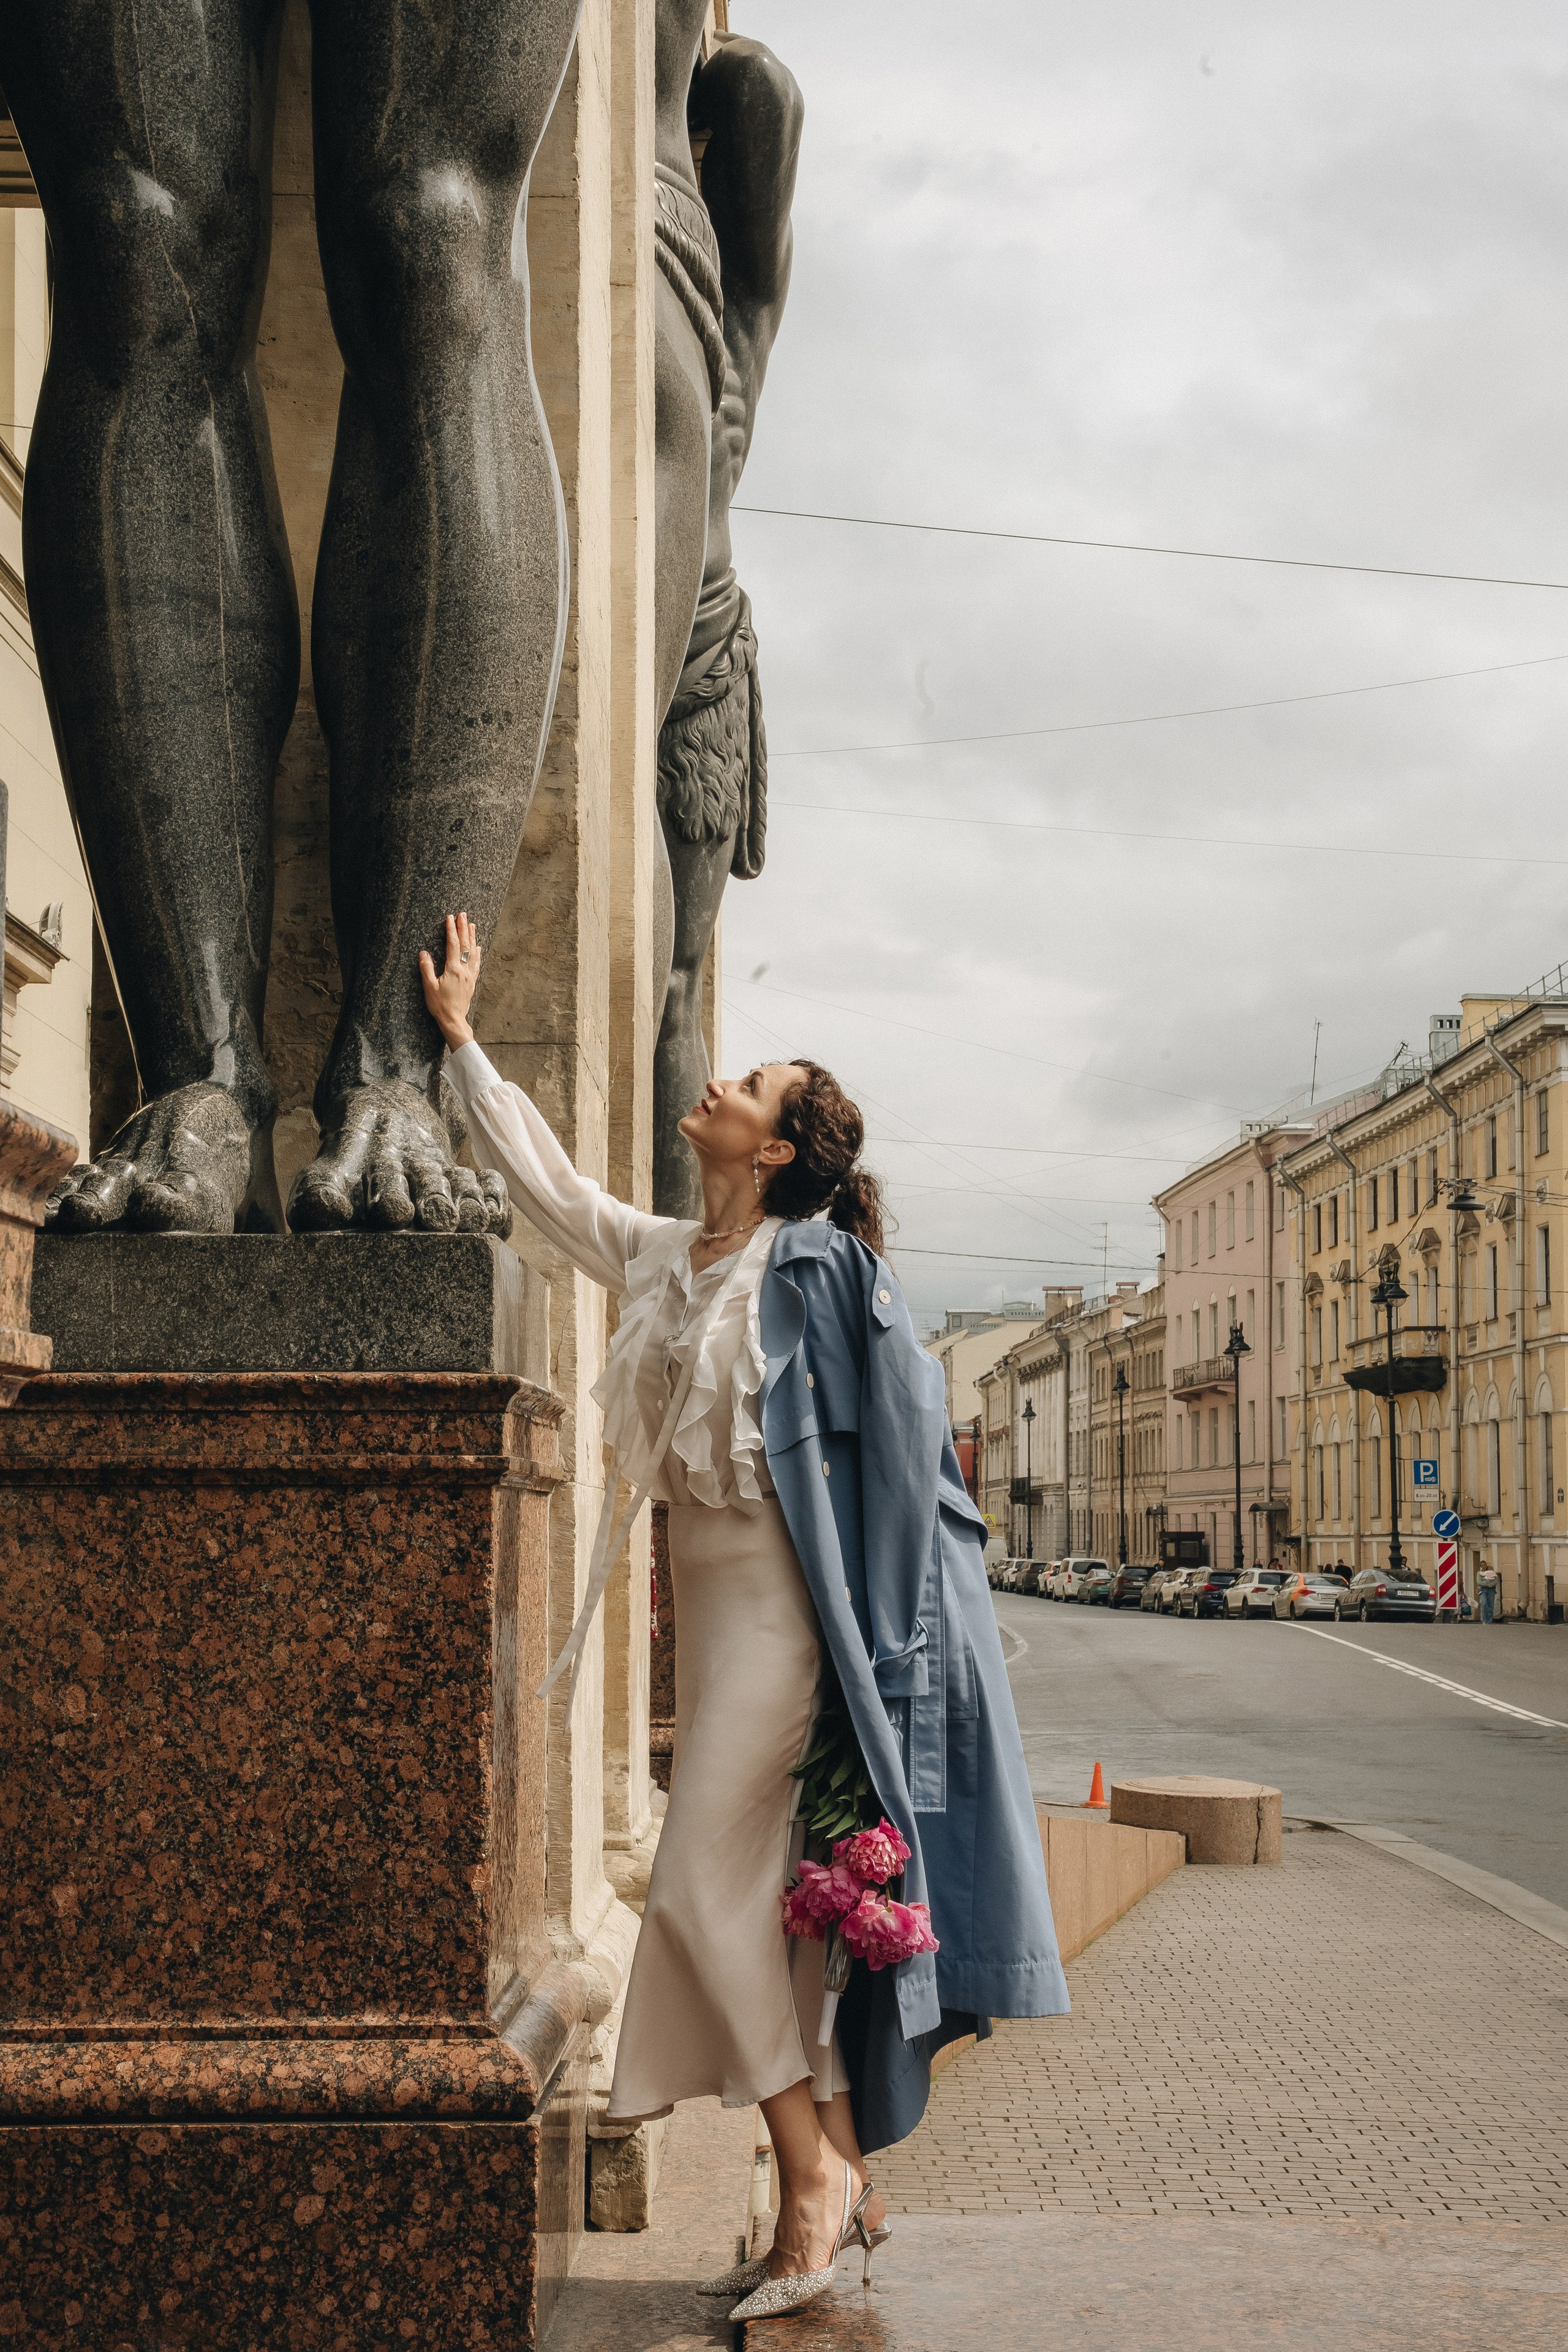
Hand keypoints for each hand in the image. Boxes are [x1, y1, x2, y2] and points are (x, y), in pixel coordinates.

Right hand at [419, 913, 480, 1049]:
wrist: (453, 1020)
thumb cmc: (440, 1005)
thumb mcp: (429, 987)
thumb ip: (426, 968)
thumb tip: (423, 953)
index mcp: (453, 969)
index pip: (453, 944)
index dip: (451, 930)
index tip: (450, 917)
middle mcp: (464, 970)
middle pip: (465, 945)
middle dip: (464, 928)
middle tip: (463, 915)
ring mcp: (469, 976)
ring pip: (473, 952)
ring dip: (472, 937)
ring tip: (472, 925)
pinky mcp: (471, 982)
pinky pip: (476, 964)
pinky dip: (477, 953)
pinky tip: (478, 947)